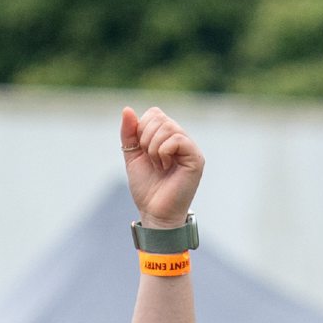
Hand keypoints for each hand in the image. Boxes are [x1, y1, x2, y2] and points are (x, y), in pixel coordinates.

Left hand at [121, 105, 203, 230]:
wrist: (155, 213)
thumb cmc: (147, 188)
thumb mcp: (133, 156)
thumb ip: (129, 133)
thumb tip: (127, 109)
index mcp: (168, 137)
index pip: (154, 113)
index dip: (142, 129)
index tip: (143, 152)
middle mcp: (181, 139)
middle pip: (160, 117)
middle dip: (146, 139)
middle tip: (151, 161)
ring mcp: (190, 148)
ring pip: (167, 127)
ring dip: (154, 148)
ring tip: (159, 166)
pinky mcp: (196, 158)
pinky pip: (177, 139)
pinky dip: (164, 152)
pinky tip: (166, 167)